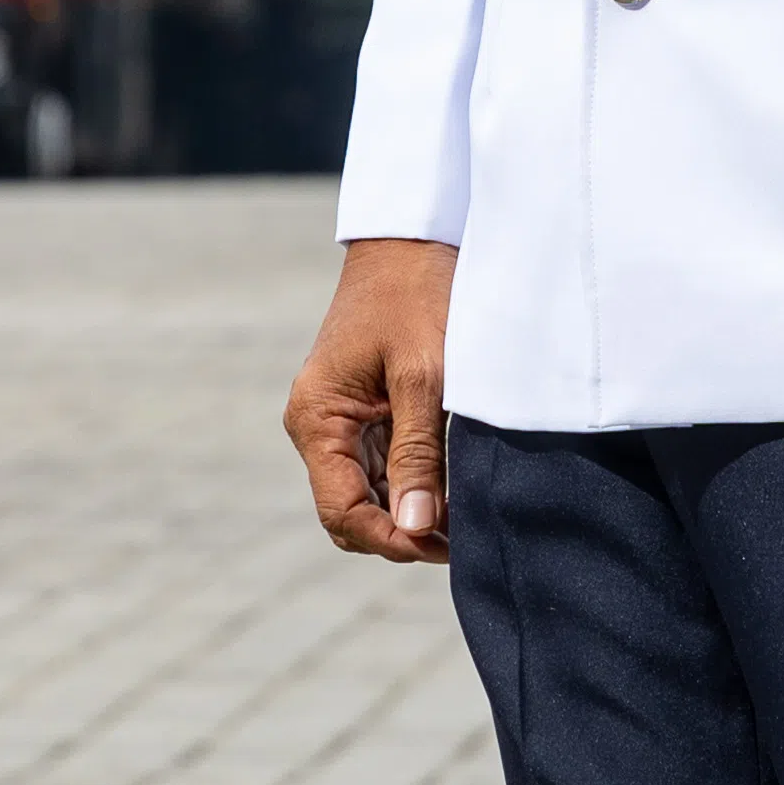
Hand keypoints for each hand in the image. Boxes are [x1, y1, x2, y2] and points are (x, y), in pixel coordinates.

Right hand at [287, 236, 458, 564]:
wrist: (415, 237)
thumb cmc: (416, 295)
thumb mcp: (424, 374)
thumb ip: (418, 452)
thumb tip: (414, 526)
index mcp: (317, 420)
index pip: (342, 511)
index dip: (390, 537)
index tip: (442, 546)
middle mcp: (319, 426)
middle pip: (352, 510)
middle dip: (402, 531)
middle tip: (462, 540)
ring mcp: (342, 419)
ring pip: (370, 491)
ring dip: (412, 509)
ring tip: (466, 518)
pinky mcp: (366, 409)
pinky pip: (383, 463)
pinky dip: (415, 481)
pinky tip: (455, 486)